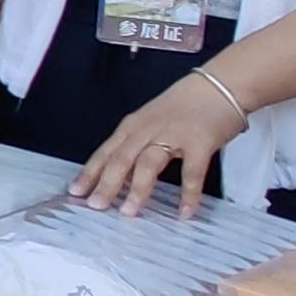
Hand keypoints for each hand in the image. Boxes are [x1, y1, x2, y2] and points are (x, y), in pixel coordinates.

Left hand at [77, 70, 249, 217]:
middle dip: (106, 183)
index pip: (106, 152)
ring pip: (148, 163)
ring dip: (137, 188)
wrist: (221, 83)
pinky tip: (185, 212)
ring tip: (128, 212)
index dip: (89, 172)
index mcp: (134, 125)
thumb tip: (120, 176)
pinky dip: (188, 194)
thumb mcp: (153, 120)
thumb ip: (137, 144)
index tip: (74, 192)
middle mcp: (148, 129)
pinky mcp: (200, 142)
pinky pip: (192, 172)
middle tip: (95, 206)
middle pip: (121, 158)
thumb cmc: (186, 104)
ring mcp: (174, 135)